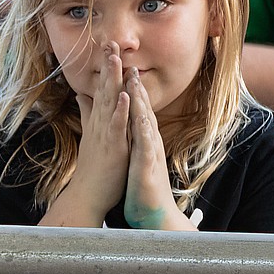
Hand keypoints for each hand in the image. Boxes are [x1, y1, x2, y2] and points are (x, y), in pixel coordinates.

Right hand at [64, 42, 131, 218]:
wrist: (88, 195)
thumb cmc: (93, 168)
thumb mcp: (90, 135)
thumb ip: (87, 112)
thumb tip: (82, 93)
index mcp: (99, 121)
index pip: (102, 89)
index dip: (105, 68)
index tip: (107, 47)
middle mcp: (101, 124)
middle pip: (105, 90)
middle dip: (108, 66)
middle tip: (110, 42)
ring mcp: (106, 134)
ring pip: (110, 103)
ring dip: (113, 81)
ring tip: (117, 60)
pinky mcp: (113, 147)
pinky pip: (117, 126)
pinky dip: (121, 110)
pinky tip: (126, 95)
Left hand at [122, 69, 182, 228]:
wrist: (154, 212)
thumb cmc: (141, 185)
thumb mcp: (131, 156)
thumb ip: (128, 139)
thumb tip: (126, 125)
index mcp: (142, 138)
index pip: (135, 108)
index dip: (127, 88)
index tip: (120, 66)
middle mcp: (148, 141)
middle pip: (141, 108)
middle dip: (134, 85)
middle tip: (127, 60)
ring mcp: (150, 151)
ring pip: (145, 121)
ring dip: (140, 100)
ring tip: (132, 79)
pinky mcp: (148, 165)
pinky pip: (145, 145)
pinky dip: (143, 129)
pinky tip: (140, 117)